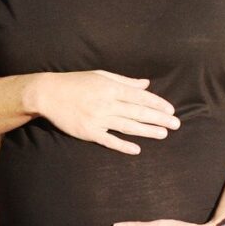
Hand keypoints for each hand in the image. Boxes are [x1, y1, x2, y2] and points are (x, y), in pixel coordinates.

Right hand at [29, 70, 179, 153]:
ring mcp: (98, 119)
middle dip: (159, 119)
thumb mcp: (101, 76)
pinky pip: (109, 140)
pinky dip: (123, 145)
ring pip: (128, 126)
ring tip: (163, 134)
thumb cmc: (76, 82)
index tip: (171, 110)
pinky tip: (137, 149)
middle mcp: (107, 103)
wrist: (48, 94)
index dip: (157, 104)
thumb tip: (146, 84)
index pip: (140, 97)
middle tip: (176, 125)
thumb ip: (125, 81)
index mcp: (111, 88)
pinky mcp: (88, 132)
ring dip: (147, 131)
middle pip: (138, 112)